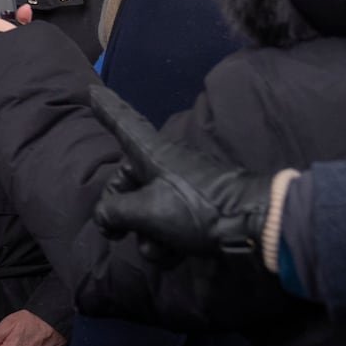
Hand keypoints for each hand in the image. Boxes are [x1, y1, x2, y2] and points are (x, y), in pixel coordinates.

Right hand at [90, 85, 272, 257]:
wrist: (252, 225)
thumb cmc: (195, 208)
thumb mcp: (146, 210)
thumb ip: (114, 211)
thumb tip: (104, 216)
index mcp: (152, 153)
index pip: (123, 124)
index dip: (106, 108)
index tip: (92, 89)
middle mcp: (165, 163)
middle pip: (128, 181)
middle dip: (120, 212)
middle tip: (117, 234)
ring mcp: (181, 186)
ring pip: (147, 208)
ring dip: (146, 234)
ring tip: (159, 250)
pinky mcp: (196, 208)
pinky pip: (168, 221)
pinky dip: (166, 240)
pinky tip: (174, 256)